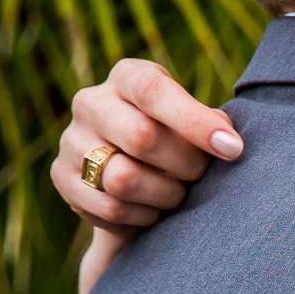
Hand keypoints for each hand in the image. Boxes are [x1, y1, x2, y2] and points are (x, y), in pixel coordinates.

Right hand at [52, 58, 242, 235]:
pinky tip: (154, 210)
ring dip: (164, 194)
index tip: (232, 149)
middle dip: (184, 164)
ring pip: (123, 179)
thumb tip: (226, 141)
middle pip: (141, 137)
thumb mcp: (195, 122)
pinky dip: (143, 216)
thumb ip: (212, 125)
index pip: (152, 90)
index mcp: (127, 77)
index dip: (195, 121)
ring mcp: (71, 139)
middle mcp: (91, 101)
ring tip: (176, 193)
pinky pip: (110, 207)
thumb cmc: (178, 140)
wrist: (133, 174)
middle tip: (199, 174)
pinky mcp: (62, 176)